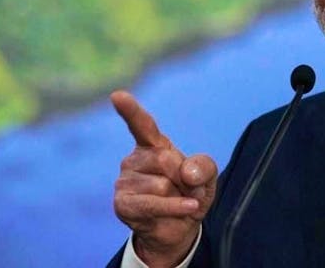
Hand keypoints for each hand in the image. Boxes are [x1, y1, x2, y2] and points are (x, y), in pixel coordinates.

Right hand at [111, 91, 217, 267]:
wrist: (180, 229)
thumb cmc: (191, 195)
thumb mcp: (207, 177)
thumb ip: (204, 166)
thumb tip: (186, 172)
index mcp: (153, 145)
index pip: (142, 124)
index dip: (130, 110)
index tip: (117, 96)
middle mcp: (135, 159)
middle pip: (165, 160)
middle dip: (184, 178)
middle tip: (186, 190)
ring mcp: (125, 181)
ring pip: (161, 185)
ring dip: (179, 197)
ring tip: (176, 203)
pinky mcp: (122, 204)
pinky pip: (153, 204)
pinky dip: (175, 208)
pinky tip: (187, 209)